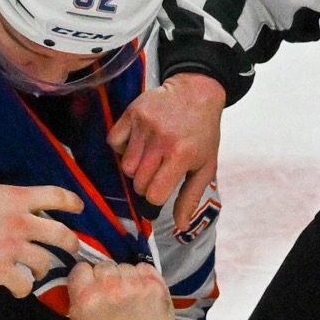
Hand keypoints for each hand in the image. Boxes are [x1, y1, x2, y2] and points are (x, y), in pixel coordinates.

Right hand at [0, 182, 83, 295]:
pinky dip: (22, 288)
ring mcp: (13, 248)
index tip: (79, 208)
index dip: (71, 202)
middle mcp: (22, 223)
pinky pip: (22, 285)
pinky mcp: (0, 270)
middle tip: (72, 248)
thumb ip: (9, 202)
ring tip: (39, 272)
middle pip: (60, 234)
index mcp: (18, 200)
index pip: (55, 196)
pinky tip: (18, 288)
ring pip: (43, 262)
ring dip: (44, 269)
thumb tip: (18, 208)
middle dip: (70, 243)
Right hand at [62, 259, 178, 319]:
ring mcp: (134, 283)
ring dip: (126, 277)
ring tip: (131, 297)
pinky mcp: (154, 283)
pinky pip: (143, 267)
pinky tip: (143, 293)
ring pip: (125, 265)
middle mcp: (109, 286)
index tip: (94, 287)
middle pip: (104, 265)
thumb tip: (82, 275)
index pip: (81, 268)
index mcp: (86, 297)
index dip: (87, 277)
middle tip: (114, 295)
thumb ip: (77, 295)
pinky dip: (143, 277)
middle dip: (108, 277)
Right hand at [109, 71, 224, 230]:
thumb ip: (190, 197)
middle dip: (145, 184)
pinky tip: (136, 143)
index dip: (155, 198)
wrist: (196, 92)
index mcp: (181, 156)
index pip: (154, 194)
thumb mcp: (205, 166)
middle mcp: (161, 142)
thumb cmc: (203, 132)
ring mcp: (144, 126)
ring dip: (134, 168)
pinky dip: (121, 147)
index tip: (160, 190)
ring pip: (124, 166)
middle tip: (156, 172)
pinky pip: (114, 141)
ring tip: (148, 158)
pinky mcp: (132, 113)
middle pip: (137, 182)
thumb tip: (181, 227)